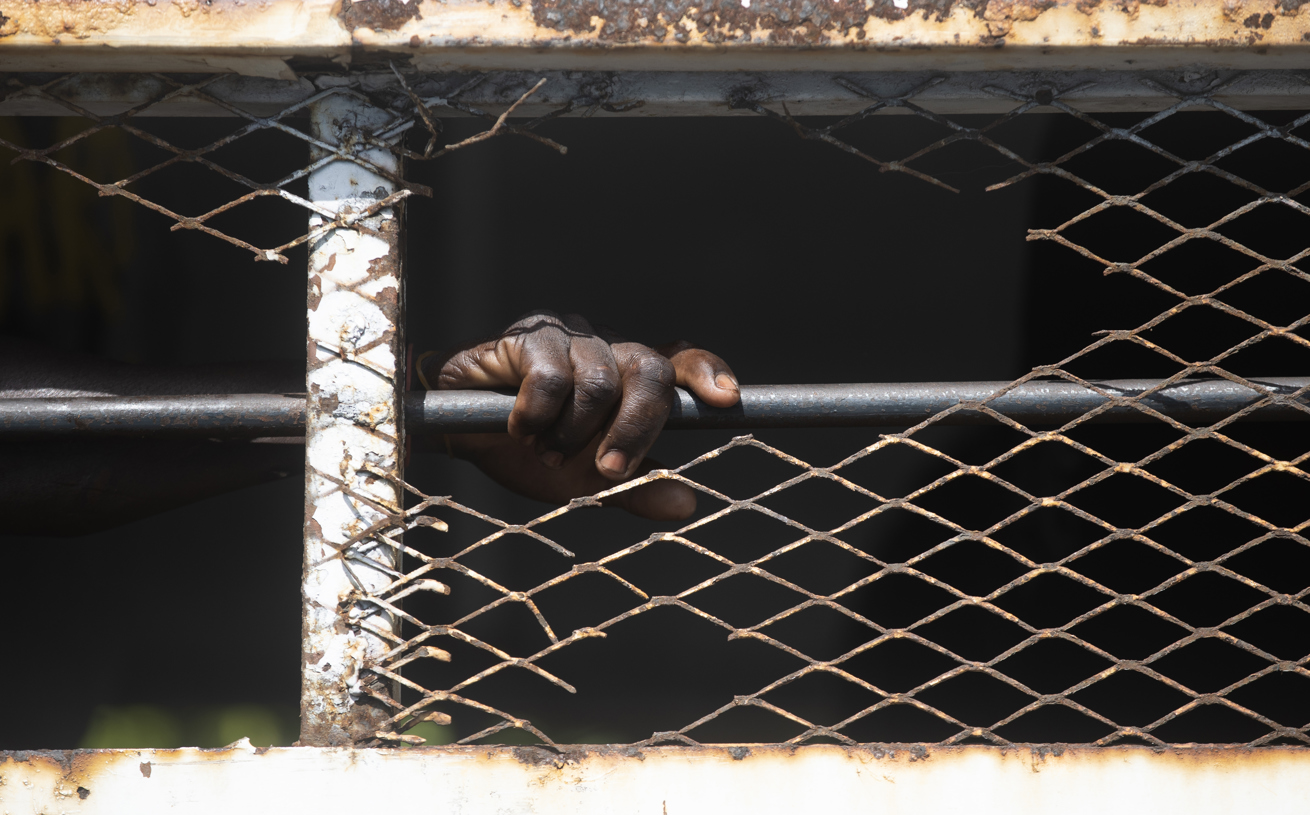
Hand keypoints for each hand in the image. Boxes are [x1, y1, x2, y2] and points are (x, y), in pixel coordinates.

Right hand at [422, 311, 739, 520]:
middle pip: (649, 372)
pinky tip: (517, 430)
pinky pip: (551, 379)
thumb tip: (688, 504)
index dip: (705, 373)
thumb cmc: (524, 452)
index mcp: (625, 376)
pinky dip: (537, 417)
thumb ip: (632, 488)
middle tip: (608, 471)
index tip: (727, 401)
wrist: (454, 434)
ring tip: (546, 451)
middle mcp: (604, 348)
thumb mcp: (582, 481)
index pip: (677, 363)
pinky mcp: (528, 337)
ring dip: (574, 433)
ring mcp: (568, 337)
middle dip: (636, 428)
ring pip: (600, 382)